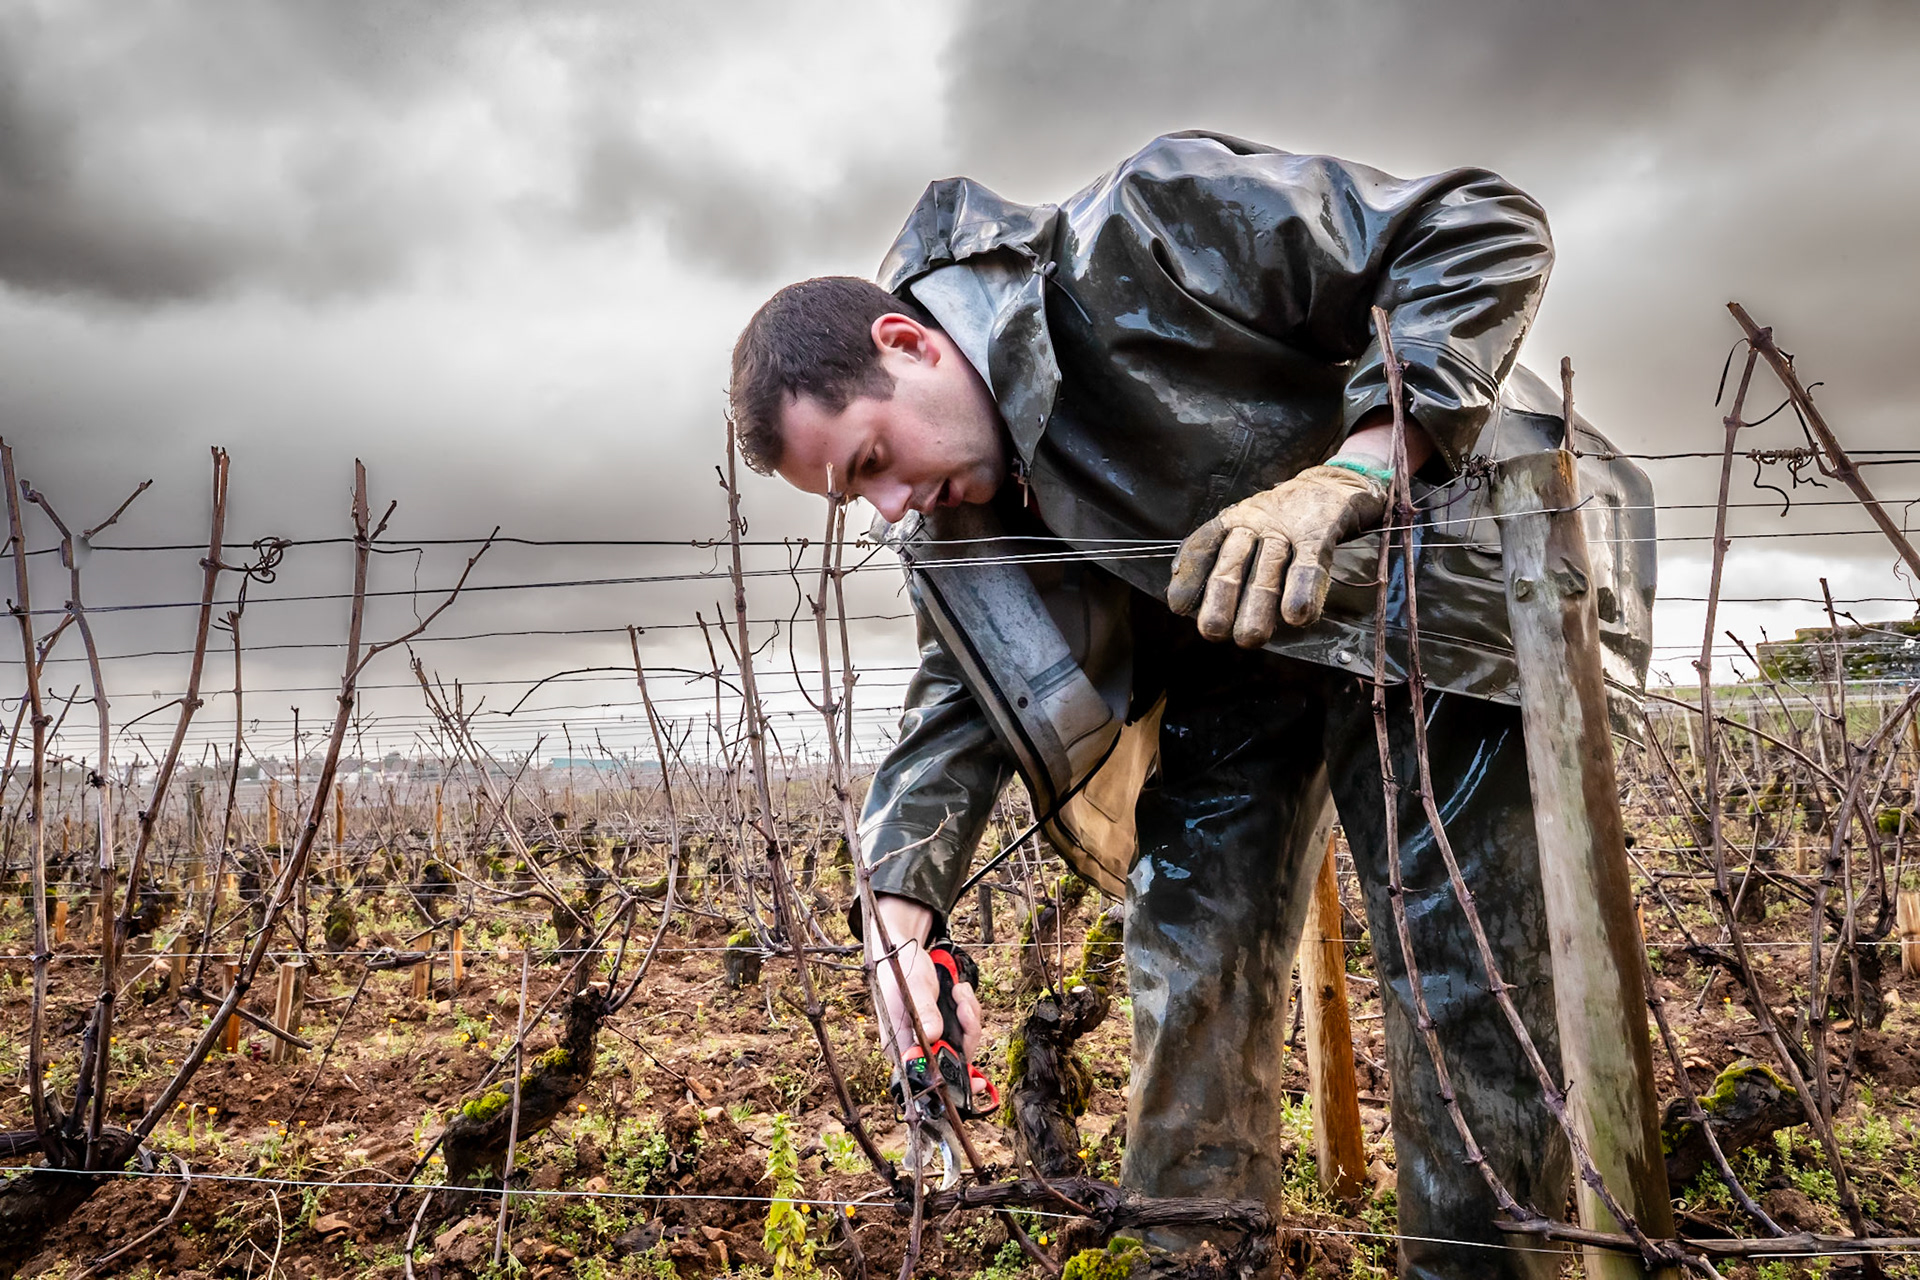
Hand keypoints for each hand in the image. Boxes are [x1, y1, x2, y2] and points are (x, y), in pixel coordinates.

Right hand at [866, 894, 988, 1102]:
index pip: (926, 1076)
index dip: (950, 1083)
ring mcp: (932, 1037)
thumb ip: (923, 1010)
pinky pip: (966, 1029)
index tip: (975, 1084)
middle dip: (966, 1035)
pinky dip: (969, 1011)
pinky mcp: (944, 1027)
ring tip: (960, 993)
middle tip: (964, 1008)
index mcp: (900, 1046)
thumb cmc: (900, 969)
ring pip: (963, 1043)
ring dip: (969, 1019)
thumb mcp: (913, 987)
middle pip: (952, 1060)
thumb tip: (932, 1035)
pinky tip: (960, 993)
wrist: (906, 951)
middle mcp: (916, 1047)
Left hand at [1167, 464, 1388, 646]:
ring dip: (1258, 605)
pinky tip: (1297, 617)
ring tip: (1252, 636)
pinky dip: (1302, 590)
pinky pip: (1308, 564)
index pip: (1202, 546)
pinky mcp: (1320, 532)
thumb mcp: (1253, 529)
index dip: (1189, 576)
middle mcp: (1254, 522)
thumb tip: (1188, 602)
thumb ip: (1227, 561)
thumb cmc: (1289, 520)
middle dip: (1220, 601)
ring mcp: (1287, 527)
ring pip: (1267, 569)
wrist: (1337, 484)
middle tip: (1213, 631)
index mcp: (1233, 522)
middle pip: (1231, 564)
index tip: (1178, 605)